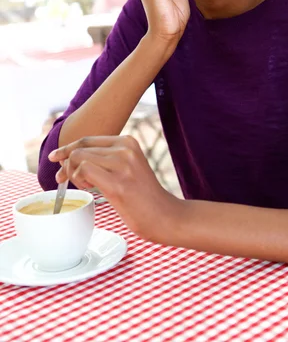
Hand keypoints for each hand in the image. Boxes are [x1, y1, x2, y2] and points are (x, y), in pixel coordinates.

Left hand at [48, 135, 182, 243]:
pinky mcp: (118, 184)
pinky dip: (79, 180)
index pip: (88, 139)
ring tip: (85, 187)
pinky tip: (89, 189)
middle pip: (80, 148)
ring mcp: (122, 164)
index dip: (67, 148)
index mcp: (128, 142)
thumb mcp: (127, 167)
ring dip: (72, 174)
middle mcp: (125, 148)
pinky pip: (84, 171)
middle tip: (61, 179)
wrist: (164, 215)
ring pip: (79, 158)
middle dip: (65, 163)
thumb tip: (71, 158)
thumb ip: (105, 159)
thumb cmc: (142, 196)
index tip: (56, 158)